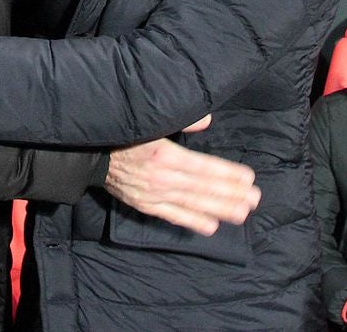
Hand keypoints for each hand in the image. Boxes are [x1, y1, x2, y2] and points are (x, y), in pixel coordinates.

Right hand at [104, 117, 259, 236]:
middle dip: (231, 194)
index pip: (204, 167)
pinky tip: (211, 226)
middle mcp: (163, 177)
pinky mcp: (146, 206)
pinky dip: (192, 222)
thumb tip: (207, 120)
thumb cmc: (124, 133)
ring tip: (242, 213)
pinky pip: (173, 216)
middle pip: (204, 188)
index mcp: (166, 154)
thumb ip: (181, 120)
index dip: (227, 174)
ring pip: (193, 204)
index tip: (248, 178)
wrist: (92, 155)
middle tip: (254, 200)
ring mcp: (154, 195)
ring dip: (219, 209)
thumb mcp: (150, 120)